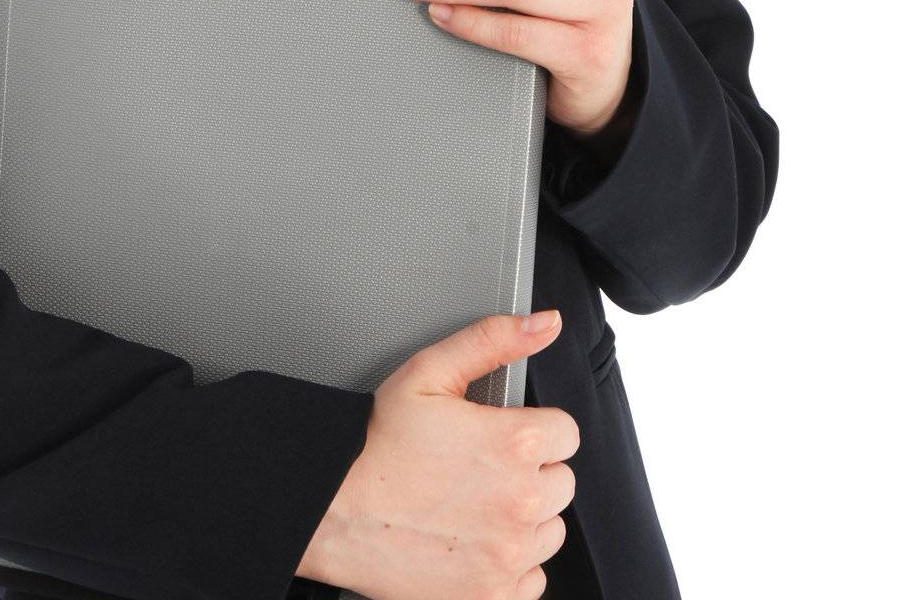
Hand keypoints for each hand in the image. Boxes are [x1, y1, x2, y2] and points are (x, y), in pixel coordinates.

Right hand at [299, 310, 579, 599]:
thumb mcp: (430, 371)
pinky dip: (511, 563)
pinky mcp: (492, 594)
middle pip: (562, 481)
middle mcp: (520, 501)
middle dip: (530, 471)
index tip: (504, 434)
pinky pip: (532, 579)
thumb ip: (494, 340)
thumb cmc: (375, 445)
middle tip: (481, 467)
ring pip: (550, 529)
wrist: (332, 511)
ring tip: (475, 502)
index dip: (533, 427)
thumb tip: (543, 324)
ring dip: (524, 517)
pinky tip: (475, 540)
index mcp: (513, 443)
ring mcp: (508, 554)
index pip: (566, 432)